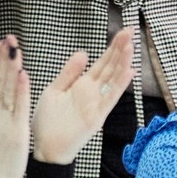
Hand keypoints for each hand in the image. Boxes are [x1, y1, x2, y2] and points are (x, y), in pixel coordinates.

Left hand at [30, 28, 135, 164]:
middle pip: (111, 67)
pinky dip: (119, 85)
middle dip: (121, 49)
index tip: (123, 31)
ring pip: (113, 79)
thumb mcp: (55, 90)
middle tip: (132, 30)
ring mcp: (96, 104)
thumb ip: (69, 73)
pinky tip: (129, 71)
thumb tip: (84, 53)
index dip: (112, 47)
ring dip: (123, 62)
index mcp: (82, 85)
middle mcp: (93, 93)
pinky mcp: (97, 116)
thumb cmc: (47, 122)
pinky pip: (110, 98)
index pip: (102, 62)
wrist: (45, 148)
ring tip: (131, 45)